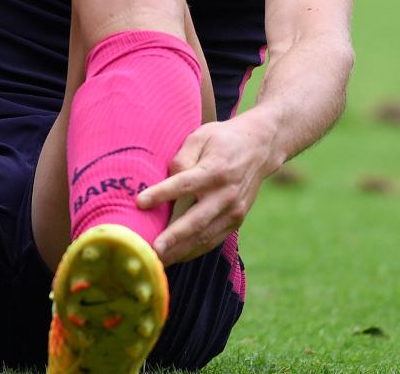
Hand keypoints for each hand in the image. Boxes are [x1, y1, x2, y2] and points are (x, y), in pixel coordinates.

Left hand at [135, 111, 280, 264]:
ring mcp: (234, 210)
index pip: (185, 184)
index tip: (140, 202)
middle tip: (152, 250)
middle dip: (174, 237)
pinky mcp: (237, 220)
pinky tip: (176, 256)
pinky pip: (213, 240)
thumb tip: (167, 179)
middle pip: (197, 220)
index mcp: (215, 170)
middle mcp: (227, 194)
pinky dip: (194, 250)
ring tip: (158, 262)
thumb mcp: (201, 137)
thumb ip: (182, 157)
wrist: (260, 149)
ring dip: (181, 251)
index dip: (162, 194)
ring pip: (205, 236)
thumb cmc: (222, 140)